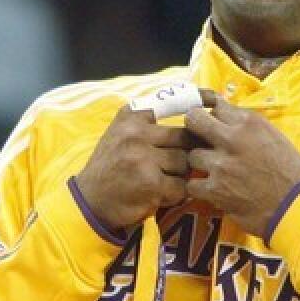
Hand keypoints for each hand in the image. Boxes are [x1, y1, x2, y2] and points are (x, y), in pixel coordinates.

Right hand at [74, 104, 191, 232]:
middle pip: (185, 137)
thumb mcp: (121, 133)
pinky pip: (180, 186)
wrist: (90, 200)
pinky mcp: (151, 183)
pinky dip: (174, 194)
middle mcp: (135, 133)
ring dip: (180, 175)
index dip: (196, 100)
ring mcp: (143, 158)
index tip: (209, 101)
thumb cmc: (111, 165)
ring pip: (185, 162)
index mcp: (130, 116)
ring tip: (163, 180)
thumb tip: (194, 114)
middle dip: (187, 151)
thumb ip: (148, 122)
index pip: (172, 102)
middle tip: (177, 162)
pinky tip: (159, 195)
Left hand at [184, 96, 299, 237]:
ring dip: (200, 164)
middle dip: (193, 128)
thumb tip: (225, 115)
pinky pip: (192, 184)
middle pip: (193, 120)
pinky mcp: (215, 189)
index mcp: (250, 123)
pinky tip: (211, 190)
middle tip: (198, 139)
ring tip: (214, 172)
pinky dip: (200, 188)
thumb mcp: (275, 137)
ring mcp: (221, 165)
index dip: (213, 117)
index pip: (216, 107)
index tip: (213, 124)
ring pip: (192, 155)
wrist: (296, 207)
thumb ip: (248, 126)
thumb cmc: (291, 172)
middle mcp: (232, 139)